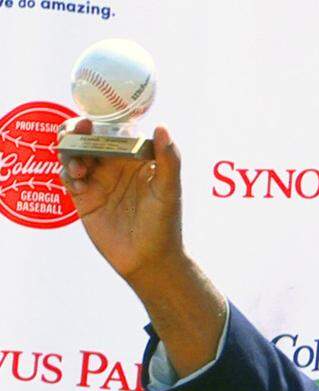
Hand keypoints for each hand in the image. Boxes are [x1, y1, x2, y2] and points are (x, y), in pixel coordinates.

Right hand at [58, 119, 184, 285]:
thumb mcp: (168, 191)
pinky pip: (68, 176)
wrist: (149, 260)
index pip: (114, 131)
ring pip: (74, 153)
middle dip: (77, 130)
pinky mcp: (84, 197)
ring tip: (79, 165)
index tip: (94, 120)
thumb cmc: (164, 225)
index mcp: (134, 159)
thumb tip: (162, 127)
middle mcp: (114, 165)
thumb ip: (168, 160)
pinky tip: (78, 180)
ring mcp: (98, 180)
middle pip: (88, 138)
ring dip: (70, 151)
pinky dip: (68, 172)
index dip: (101, 121)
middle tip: (77, 131)